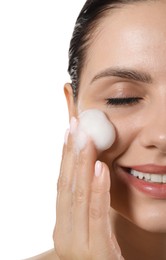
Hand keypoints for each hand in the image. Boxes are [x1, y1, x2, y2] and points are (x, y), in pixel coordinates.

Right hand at [53, 118, 123, 258]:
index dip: (65, 156)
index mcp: (62, 226)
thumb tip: (91, 167)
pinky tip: (99, 168)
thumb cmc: (103, 254)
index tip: (69, 131)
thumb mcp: (91, 225)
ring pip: (77, 196)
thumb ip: (88, 201)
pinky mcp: (96, 254)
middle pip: (67, 185)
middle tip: (75, 125)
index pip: (63, 184)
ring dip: (81, 164)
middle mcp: (64, 234)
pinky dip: (97, 189)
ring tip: (85, 138)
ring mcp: (76, 246)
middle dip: (71, 153)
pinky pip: (96, 215)